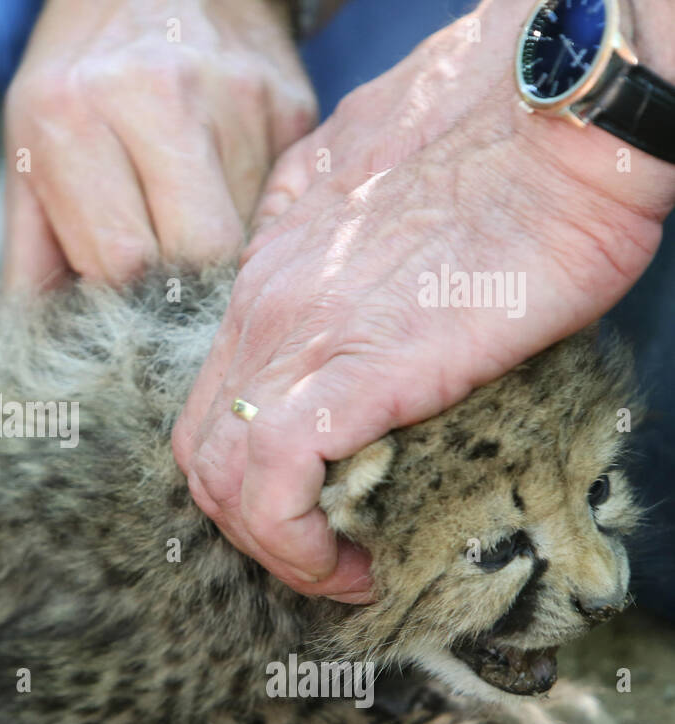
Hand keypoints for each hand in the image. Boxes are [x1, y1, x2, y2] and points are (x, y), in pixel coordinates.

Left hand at [3, 0, 314, 288]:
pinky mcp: (291, 105)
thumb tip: (47, 356)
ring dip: (220, 257)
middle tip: (167, 291)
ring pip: (246, 238)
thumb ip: (33, 260)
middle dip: (183, 291)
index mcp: (72, 116)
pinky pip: (279, 203)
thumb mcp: (27, 153)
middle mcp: (156, 97)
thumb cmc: (78, 82)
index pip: (120, 261)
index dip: (125, 304)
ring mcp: (234, 98)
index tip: (125, 313)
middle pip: (199, 254)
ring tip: (190, 230)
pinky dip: (253, 220)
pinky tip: (226, 195)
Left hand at [172, 0, 674, 600]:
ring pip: (220, 477)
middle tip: (320, 553)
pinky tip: (353, 564)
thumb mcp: (388, 195)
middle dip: (247, 523)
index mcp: (273, 273)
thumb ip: (345, 243)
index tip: (307, 511)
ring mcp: (297, 337)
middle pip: (200, 449)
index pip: (213, 400)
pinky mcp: (354, 368)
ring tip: (342, 571)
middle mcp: (264, 307)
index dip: (242, 475)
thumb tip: (356, 283)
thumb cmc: (505, 147)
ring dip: (272, 548)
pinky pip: (275, 484)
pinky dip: (297, 545)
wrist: (562, 113)